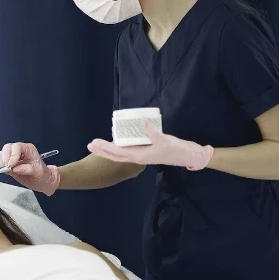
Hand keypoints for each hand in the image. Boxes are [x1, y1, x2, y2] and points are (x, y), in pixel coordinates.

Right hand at [0, 142, 60, 195]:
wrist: (41, 180)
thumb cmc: (41, 174)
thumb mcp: (37, 172)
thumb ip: (26, 169)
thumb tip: (15, 168)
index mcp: (28, 149)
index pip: (17, 147)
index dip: (12, 156)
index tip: (11, 166)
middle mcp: (20, 150)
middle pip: (7, 148)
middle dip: (5, 158)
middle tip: (7, 168)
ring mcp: (13, 155)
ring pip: (2, 153)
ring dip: (2, 162)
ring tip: (8, 171)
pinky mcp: (9, 161)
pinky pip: (0, 160)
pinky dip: (1, 166)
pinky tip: (6, 171)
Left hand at [87, 121, 213, 170]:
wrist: (188, 156)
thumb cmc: (177, 150)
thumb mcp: (165, 140)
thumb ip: (153, 132)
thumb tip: (142, 122)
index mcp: (140, 156)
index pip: (118, 153)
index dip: (105, 149)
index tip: (93, 144)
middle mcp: (138, 157)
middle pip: (116, 155)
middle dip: (102, 150)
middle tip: (90, 144)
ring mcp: (142, 154)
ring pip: (121, 153)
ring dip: (109, 150)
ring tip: (98, 144)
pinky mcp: (146, 151)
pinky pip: (129, 150)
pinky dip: (120, 147)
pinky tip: (117, 142)